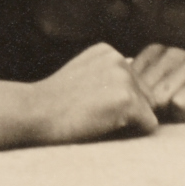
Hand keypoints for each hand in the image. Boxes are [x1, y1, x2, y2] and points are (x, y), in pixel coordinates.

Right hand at [34, 43, 157, 143]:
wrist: (35, 111)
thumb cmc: (55, 102)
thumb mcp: (81, 76)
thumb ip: (106, 76)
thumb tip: (137, 92)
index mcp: (107, 51)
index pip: (135, 85)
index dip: (118, 104)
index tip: (91, 105)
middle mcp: (118, 58)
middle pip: (146, 97)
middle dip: (129, 112)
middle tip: (94, 115)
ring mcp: (123, 76)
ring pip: (148, 112)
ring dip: (129, 123)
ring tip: (97, 119)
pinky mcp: (127, 98)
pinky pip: (148, 126)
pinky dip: (132, 133)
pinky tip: (104, 125)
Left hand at [132, 45, 184, 121]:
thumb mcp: (172, 83)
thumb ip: (148, 90)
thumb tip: (118, 108)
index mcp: (156, 51)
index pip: (126, 80)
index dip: (131, 101)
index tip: (142, 115)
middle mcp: (170, 52)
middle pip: (139, 92)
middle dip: (144, 112)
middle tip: (158, 125)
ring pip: (157, 98)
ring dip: (163, 116)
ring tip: (175, 123)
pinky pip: (180, 103)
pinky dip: (182, 118)